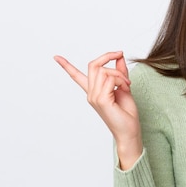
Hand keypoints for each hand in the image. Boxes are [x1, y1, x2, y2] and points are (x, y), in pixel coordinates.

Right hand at [54, 52, 141, 168]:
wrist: (129, 132)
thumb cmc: (126, 113)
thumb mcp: (124, 87)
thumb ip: (120, 72)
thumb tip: (119, 56)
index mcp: (94, 91)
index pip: (76, 76)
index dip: (66, 65)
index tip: (55, 56)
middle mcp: (91, 94)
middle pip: (93, 65)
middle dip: (107, 56)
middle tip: (120, 54)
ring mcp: (94, 97)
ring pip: (104, 71)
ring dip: (119, 73)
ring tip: (127, 84)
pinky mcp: (101, 100)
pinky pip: (110, 79)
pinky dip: (121, 80)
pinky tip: (126, 88)